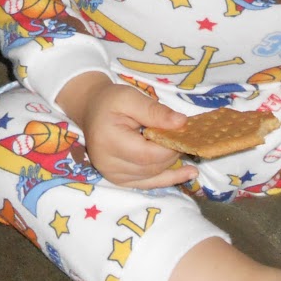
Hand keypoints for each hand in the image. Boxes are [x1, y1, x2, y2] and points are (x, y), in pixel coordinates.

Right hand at [55, 72, 196, 188]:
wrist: (91, 109)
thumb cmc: (110, 101)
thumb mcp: (131, 97)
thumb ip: (155, 111)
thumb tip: (182, 123)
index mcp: (109, 141)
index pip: (148, 153)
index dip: (170, 146)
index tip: (185, 133)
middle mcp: (108, 163)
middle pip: (152, 166)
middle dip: (172, 153)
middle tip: (185, 138)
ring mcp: (112, 175)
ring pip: (153, 176)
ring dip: (171, 164)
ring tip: (188, 150)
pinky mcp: (119, 180)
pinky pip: (148, 183)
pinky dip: (169, 179)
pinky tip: (189, 173)